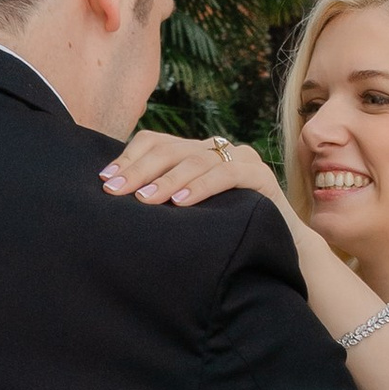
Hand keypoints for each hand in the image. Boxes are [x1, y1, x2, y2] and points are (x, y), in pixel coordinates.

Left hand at [101, 127, 288, 221]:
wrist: (281, 247)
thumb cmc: (229, 233)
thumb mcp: (190, 212)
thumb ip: (164, 200)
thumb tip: (117, 201)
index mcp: (196, 152)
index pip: (156, 142)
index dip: (129, 158)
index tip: (106, 181)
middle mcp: (217, 149)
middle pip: (170, 148)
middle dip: (139, 171)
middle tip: (116, 191)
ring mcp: (240, 157)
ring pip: (195, 160)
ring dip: (166, 181)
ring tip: (145, 199)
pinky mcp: (259, 174)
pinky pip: (226, 174)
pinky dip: (201, 187)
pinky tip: (181, 203)